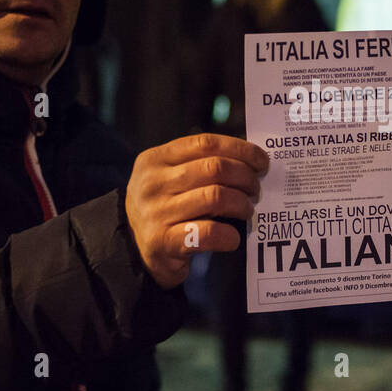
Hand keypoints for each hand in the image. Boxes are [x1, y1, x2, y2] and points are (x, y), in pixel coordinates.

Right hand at [125, 133, 268, 289]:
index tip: (261, 161)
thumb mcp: (169, 177)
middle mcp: (153, 183)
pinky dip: (229, 235)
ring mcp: (156, 212)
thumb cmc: (163, 207)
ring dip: (241, 204)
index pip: (205, 143)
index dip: (240, 150)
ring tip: (247, 210)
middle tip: (255, 188)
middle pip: (214, 168)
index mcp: (156, 159)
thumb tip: (250, 160)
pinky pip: (209, 233)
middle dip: (245, 177)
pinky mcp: (163, 241)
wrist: (130, 247)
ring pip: (216, 197)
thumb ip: (200, 164)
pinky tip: (233, 238)